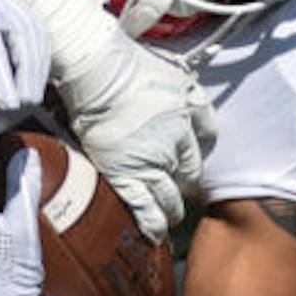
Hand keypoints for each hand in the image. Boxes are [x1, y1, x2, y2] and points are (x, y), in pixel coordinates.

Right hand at [20, 0, 214, 241]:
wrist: (95, 66)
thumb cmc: (124, 61)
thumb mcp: (170, 72)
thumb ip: (185, 95)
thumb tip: (201, 117)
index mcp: (187, 114)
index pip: (200, 146)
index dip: (192, 158)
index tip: (185, 165)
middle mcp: (175, 139)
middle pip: (187, 174)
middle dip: (182, 185)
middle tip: (175, 194)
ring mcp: (151, 159)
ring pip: (169, 196)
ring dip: (169, 209)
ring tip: (167, 219)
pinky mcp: (126, 172)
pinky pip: (145, 207)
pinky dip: (151, 223)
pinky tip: (153, 235)